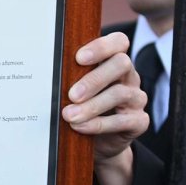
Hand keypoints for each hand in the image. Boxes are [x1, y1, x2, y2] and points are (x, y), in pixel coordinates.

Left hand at [62, 33, 149, 184]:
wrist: (97, 142)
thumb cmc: (82, 107)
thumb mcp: (74, 90)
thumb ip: (69, 78)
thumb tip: (45, 74)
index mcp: (114, 61)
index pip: (119, 42)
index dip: (101, 47)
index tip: (79, 58)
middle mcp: (129, 76)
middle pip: (121, 64)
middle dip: (94, 79)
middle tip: (72, 94)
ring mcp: (136, 98)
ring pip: (120, 93)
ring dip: (92, 106)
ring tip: (70, 115)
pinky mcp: (139, 121)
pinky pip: (124, 120)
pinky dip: (99, 124)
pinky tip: (81, 127)